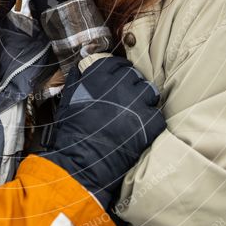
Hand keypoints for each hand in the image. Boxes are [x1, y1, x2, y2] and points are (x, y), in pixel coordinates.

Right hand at [39, 55, 165, 208]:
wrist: (82, 161)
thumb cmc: (72, 131)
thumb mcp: (68, 98)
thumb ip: (78, 77)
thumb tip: (83, 64)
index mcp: (100, 75)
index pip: (116, 64)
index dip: (118, 71)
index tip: (118, 77)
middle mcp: (121, 85)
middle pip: (134, 77)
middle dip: (130, 86)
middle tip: (124, 100)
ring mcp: (138, 103)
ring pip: (149, 92)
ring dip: (143, 100)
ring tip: (134, 112)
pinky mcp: (150, 122)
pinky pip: (156, 115)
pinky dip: (149, 121)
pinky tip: (138, 129)